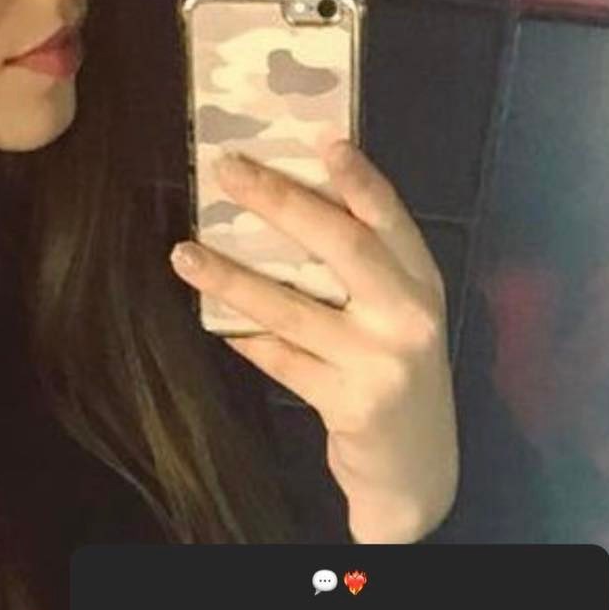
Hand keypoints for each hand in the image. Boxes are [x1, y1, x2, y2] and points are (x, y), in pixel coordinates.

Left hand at [169, 137, 458, 542]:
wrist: (416, 472)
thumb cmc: (396, 378)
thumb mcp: (398, 320)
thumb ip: (366, 273)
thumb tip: (290, 209)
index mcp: (424, 285)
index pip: (391, 218)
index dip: (357, 176)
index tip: (319, 137)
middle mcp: (408, 317)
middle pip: (342, 246)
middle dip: (282, 202)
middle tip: (229, 171)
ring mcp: (379, 363)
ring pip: (292, 307)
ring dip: (232, 277)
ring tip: (184, 253)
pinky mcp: (348, 404)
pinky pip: (280, 359)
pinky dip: (245, 337)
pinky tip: (212, 318)